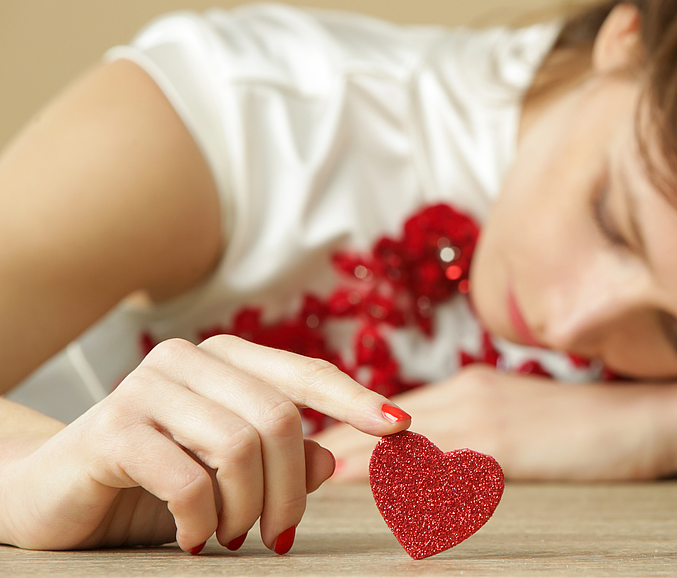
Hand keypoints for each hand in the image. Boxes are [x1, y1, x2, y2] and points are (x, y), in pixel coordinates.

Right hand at [0, 335, 408, 550]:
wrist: (54, 495)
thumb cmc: (154, 480)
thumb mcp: (229, 474)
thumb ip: (284, 459)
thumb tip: (334, 456)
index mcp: (226, 359)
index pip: (306, 375)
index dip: (356, 401)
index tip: (402, 429)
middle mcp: (190, 360)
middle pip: (281, 419)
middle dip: (290, 490)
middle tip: (277, 534)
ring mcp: (148, 388)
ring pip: (241, 446)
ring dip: (245, 509)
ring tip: (225, 535)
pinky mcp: (114, 429)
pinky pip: (189, 478)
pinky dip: (201, 520)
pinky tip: (191, 538)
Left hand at [316, 365, 676, 481]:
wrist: (649, 415)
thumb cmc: (585, 424)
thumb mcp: (516, 416)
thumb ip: (470, 426)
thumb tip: (421, 455)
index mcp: (465, 387)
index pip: (386, 411)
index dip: (344, 431)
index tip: (304, 447)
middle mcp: (465, 394)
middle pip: (381, 426)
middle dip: (336, 449)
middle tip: (287, 470)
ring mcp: (485, 418)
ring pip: (403, 447)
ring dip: (357, 471)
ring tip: (311, 490)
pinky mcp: (506, 446)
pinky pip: (445, 472)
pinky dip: (409, 491)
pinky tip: (383, 507)